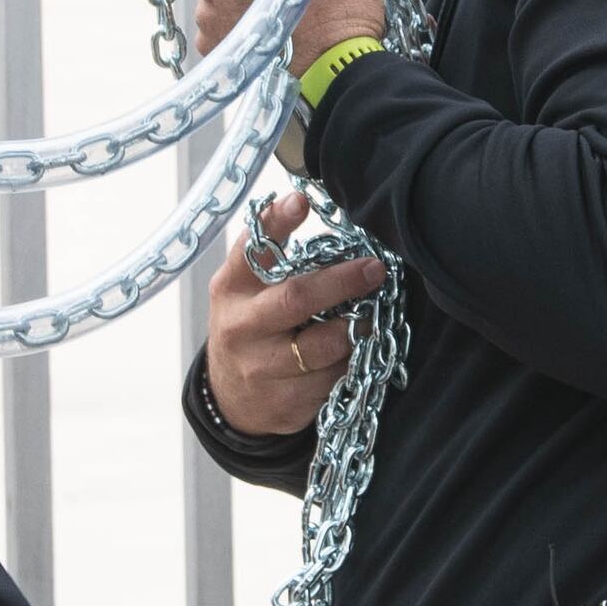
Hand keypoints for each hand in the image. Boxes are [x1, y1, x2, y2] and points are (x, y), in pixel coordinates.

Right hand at [203, 189, 388, 438]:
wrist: (232, 399)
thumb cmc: (252, 324)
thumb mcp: (247, 286)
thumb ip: (269, 251)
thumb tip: (308, 202)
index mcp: (232, 288)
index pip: (251, 249)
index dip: (276, 222)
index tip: (301, 201)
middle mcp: (241, 327)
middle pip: (296, 299)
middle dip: (342, 282)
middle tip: (374, 268)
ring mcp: (261, 369)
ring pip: (325, 346)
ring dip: (357, 329)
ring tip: (371, 315)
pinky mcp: (286, 403)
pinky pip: (333, 380)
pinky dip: (351, 363)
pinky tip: (355, 353)